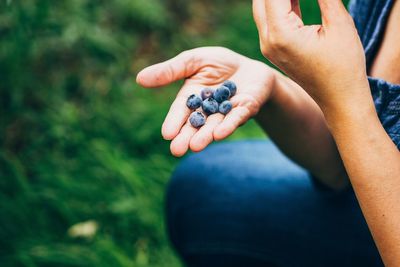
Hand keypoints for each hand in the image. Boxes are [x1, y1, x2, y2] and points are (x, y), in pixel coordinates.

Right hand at [136, 47, 274, 156]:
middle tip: (177, 150)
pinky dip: (229, 125)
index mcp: (192, 99)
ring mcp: (227, 112)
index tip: (166, 134)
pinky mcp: (246, 109)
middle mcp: (208, 110)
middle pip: (196, 125)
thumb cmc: (218, 64)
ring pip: (215, 125)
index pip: (180, 112)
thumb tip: (139, 79)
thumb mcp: (192, 61)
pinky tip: (219, 134)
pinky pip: (237, 117)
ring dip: (205, 136)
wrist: (249, 66)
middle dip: (187, 137)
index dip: (174, 123)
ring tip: (196, 146)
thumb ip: (170, 71)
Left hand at [252, 0, 369, 112]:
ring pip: (263, 9)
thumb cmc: (343, 65)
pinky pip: (270, 21)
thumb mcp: (337, 24)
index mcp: (281, 34)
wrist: (338, 98)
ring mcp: (268, 47)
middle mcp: (268, 41)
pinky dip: (279, 5)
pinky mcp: (274, 50)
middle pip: (261, 0)